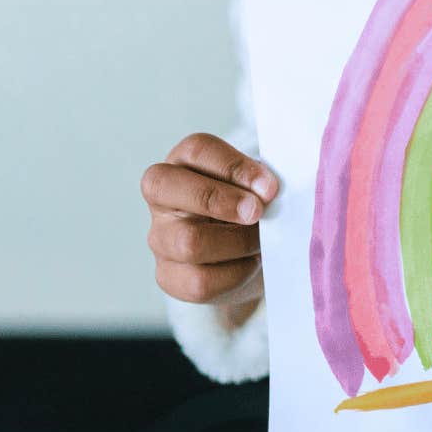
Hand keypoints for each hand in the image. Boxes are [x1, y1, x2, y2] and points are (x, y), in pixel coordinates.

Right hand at [142, 132, 277, 320]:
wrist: (252, 255)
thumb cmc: (255, 206)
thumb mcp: (258, 184)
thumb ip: (262, 181)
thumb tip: (271, 191)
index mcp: (185, 162)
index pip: (197, 150)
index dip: (234, 166)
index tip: (270, 187)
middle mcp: (163, 197)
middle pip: (167, 187)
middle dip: (220, 200)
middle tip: (259, 212)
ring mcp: (160, 238)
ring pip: (188, 242)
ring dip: (237, 242)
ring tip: (262, 241)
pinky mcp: (168, 276)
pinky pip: (200, 281)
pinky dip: (236, 274)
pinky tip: (251, 264)